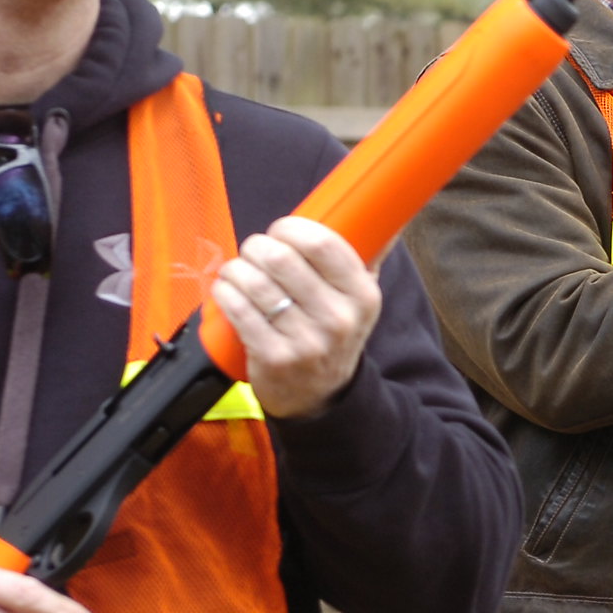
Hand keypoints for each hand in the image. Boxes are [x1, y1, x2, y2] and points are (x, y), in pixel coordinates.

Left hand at [209, 216, 382, 418]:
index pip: (323, 243)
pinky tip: (228, 290)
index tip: (281, 231)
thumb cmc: (334, 334)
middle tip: (255, 252)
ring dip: (236, 268)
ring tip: (238, 271)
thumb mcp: (361, 299)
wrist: (321, 395)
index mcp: (363, 295)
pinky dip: (225, 291)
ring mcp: (306, 340)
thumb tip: (387, 216)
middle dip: (257, 246)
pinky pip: (238, 309)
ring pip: (254, 282)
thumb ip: (368, 256)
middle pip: (281, 258)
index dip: (291, 228)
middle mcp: (338, 318)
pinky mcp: (274, 357)